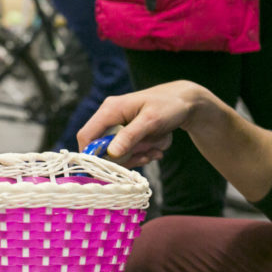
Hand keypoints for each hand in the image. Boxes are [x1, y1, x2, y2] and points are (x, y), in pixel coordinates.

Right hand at [76, 81, 203, 167]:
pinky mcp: (127, 133)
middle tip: (146, 156)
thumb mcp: (151, 121)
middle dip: (125, 157)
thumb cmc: (168, 106)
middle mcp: (110, 117)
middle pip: (103, 149)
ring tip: (156, 150)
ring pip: (118, 153)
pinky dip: (142, 153)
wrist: (185, 101)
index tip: (107, 170)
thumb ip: (130, 136)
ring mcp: (118, 126)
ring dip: (137, 156)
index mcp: (110, 109)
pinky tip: (157, 148)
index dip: (91, 155)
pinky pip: (129, 151)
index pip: (86, 135)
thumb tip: (111, 153)